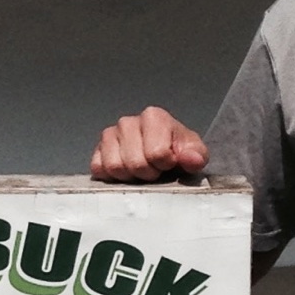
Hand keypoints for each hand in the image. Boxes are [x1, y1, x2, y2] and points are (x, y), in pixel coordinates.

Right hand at [90, 107, 208, 182]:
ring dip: (130, 177)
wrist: (164, 156)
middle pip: (135, 163)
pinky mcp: (97, 151)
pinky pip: (99, 169)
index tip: (169, 163)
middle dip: (148, 173)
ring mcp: (110, 135)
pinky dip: (113, 177)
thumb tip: (192, 159)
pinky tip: (126, 172)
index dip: (165, 164)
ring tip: (141, 171)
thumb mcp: (195, 153)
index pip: (156, 153)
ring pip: (116, 167)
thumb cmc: (178, 153)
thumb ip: (196, 156)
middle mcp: (128, 122)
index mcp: (153, 116)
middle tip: (155, 170)